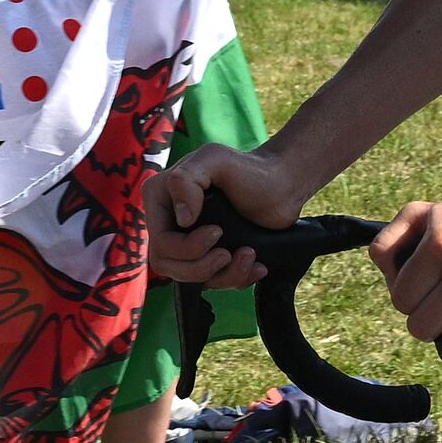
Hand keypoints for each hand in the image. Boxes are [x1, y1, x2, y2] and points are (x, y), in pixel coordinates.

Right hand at [145, 144, 309, 284]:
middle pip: (168, 267)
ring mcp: (188, 241)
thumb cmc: (249, 169)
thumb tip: (182, 219)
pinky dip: (235, 279)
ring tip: (248, 255)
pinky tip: (255, 265)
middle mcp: (170, 221)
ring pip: (190, 279)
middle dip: (201, 267)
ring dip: (222, 275)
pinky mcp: (209, 255)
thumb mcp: (215, 159)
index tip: (217, 231)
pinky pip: (212, 283)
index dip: (186, 247)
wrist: (282, 186)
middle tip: (227, 253)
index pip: (159, 243)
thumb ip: (186, 180)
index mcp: (161, 198)